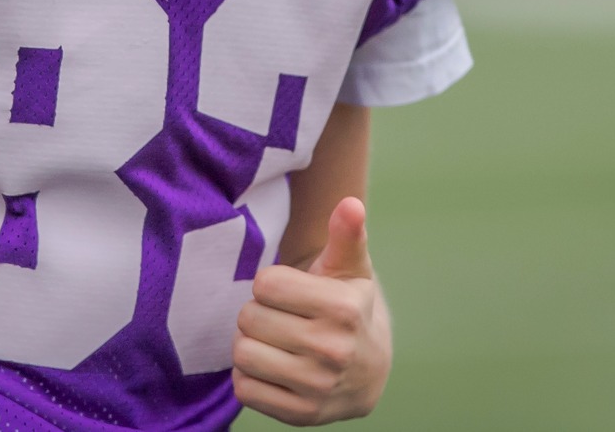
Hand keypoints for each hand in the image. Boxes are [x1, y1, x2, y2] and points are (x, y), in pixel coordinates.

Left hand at [232, 197, 390, 425]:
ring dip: (249, 344)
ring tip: (271, 340)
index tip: (288, 291)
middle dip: (257, 313)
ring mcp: (317, 387)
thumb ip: (346, 235)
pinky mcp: (301, 415)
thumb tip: (350, 204)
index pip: (265, 283)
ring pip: (242, 354)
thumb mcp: (351, 269)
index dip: (270, 284)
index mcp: (344, 308)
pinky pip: (244, 389)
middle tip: (278, 317)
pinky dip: (249, 377)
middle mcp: (333, 350)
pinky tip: (271, 368)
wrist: (371, 371)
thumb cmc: (351, 307)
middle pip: (249, 318)